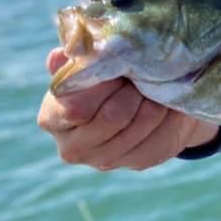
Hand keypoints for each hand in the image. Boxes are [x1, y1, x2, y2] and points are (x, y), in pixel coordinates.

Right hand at [37, 48, 218, 169]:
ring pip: (139, 126)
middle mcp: (73, 147)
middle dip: (132, 91)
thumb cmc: (107, 76)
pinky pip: (159, 138)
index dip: (103, 85)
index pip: (76, 108)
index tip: (118, 69)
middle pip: (113, 117)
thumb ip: (77, 61)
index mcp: (52, 118)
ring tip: (155, 86)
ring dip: (153, 101)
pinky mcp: (136, 162)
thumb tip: (58, 58)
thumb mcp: (92, 63)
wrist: (143, 98)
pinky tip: (166, 103)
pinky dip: (168, 116)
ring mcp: (104, 159)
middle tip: (141, 75)